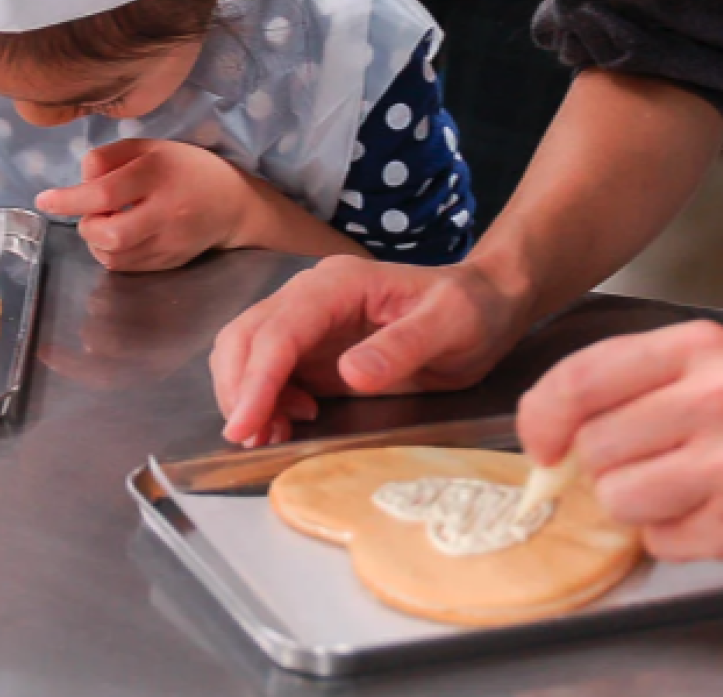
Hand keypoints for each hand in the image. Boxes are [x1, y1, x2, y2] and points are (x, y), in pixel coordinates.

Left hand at [37, 140, 258, 272]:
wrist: (234, 204)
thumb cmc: (185, 168)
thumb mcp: (149, 147)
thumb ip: (109, 157)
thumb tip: (79, 180)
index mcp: (157, 173)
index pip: (105, 192)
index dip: (69, 199)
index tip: (44, 200)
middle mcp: (166, 211)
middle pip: (110, 234)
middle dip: (88, 227)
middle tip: (92, 214)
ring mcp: (170, 242)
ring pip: (114, 256)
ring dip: (97, 242)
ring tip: (108, 223)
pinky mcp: (170, 263)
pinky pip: (126, 267)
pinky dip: (112, 254)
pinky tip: (122, 237)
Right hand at [211, 255, 525, 446]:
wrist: (484, 304)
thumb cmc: (470, 310)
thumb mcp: (449, 325)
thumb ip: (400, 347)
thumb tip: (349, 373)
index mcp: (339, 284)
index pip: (279, 330)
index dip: (256, 378)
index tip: (245, 424)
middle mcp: (312, 295)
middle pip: (246, 336)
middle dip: (238, 388)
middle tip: (251, 438)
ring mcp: (308, 320)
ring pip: (247, 351)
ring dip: (245, 395)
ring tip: (269, 435)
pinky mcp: (312, 346)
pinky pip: (268, 370)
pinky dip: (262, 399)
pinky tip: (288, 421)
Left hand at [518, 322, 722, 570]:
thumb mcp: (704, 366)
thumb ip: (623, 383)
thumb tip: (543, 432)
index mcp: (698, 350)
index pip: (581, 379)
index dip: (542, 416)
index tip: (542, 440)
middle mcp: (720, 400)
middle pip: (594, 446)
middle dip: (601, 463)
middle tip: (644, 460)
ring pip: (618, 498)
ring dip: (632, 503)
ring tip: (678, 486)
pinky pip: (658, 542)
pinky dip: (670, 535)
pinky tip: (710, 512)